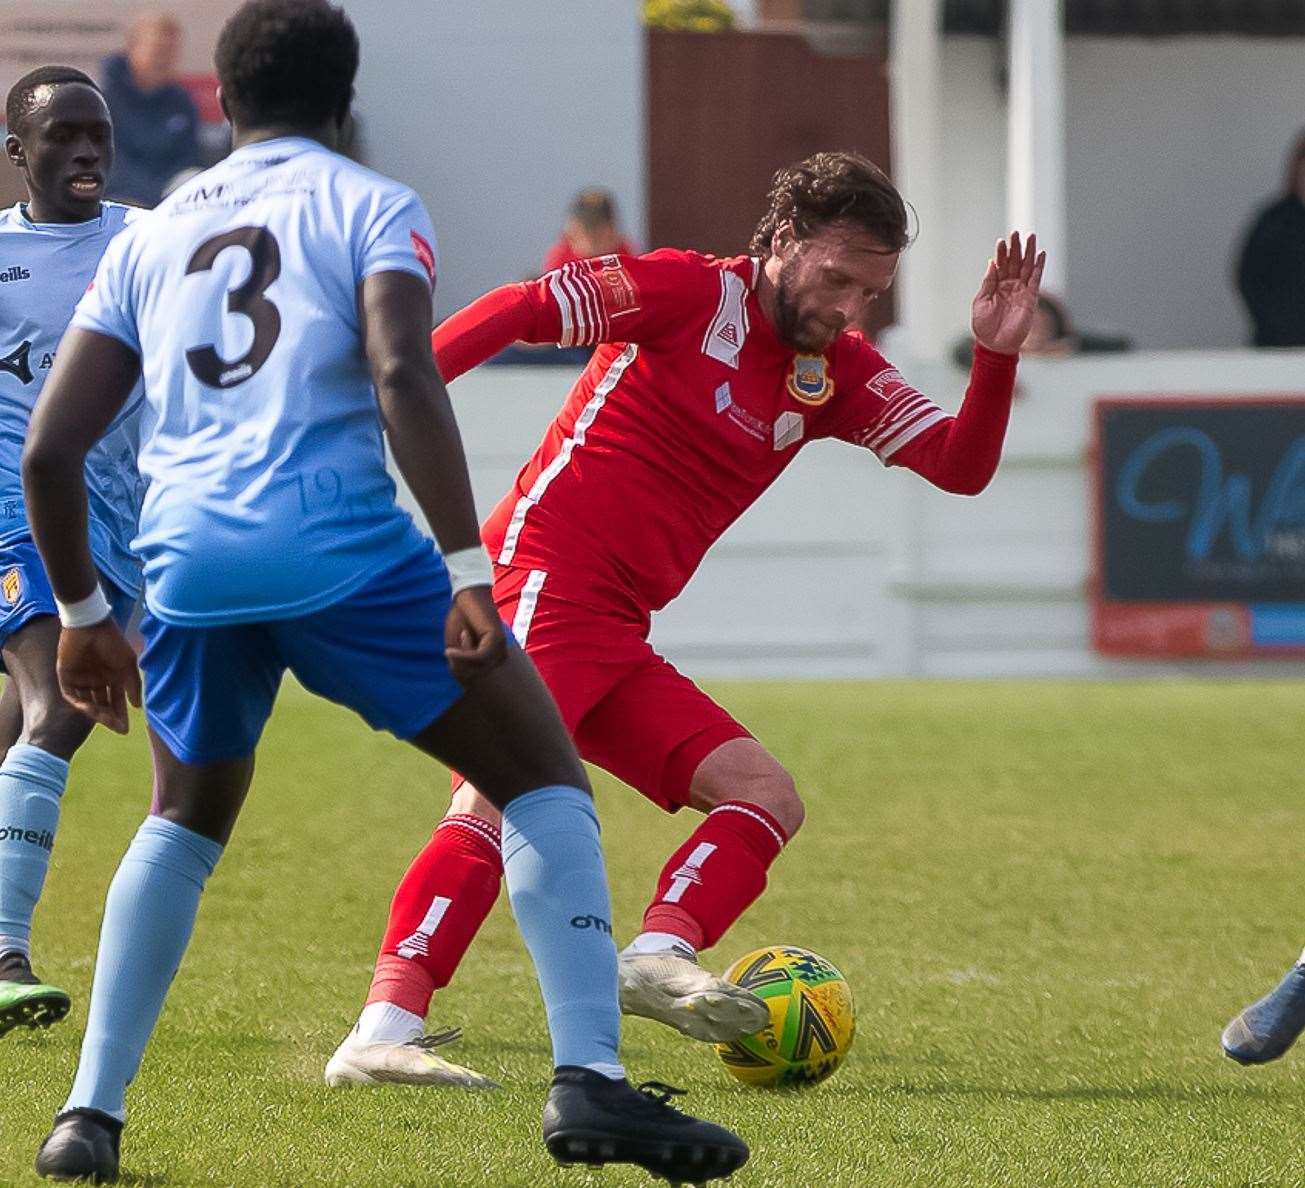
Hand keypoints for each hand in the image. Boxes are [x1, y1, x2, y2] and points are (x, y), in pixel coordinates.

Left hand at [56, 619, 140, 734]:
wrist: (91, 625)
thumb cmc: (113, 642)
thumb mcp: (128, 664)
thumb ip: (132, 684)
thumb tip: (137, 706)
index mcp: (112, 677)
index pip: (116, 701)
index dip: (120, 715)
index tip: (125, 729)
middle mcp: (96, 680)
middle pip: (102, 705)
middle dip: (109, 717)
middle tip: (116, 727)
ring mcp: (81, 678)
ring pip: (87, 702)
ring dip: (96, 712)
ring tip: (104, 718)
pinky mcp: (66, 675)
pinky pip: (71, 694)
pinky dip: (79, 703)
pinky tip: (89, 708)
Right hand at [444, 586, 508, 685]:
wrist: (467, 595)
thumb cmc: (460, 620)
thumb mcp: (455, 647)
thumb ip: (460, 665)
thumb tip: (467, 683)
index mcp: (491, 660)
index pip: (470, 680)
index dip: (456, 670)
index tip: (452, 652)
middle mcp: (499, 657)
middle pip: (473, 677)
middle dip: (458, 664)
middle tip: (456, 643)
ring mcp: (500, 649)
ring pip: (476, 669)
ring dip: (461, 656)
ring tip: (462, 635)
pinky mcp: (497, 640)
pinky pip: (479, 657)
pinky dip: (464, 653)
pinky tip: (457, 642)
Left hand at [971, 232, 1046, 354]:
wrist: (995, 345)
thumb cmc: (984, 326)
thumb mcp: (981, 302)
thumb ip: (988, 283)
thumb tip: (991, 263)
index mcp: (996, 286)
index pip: (1000, 264)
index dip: (1001, 253)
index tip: (1001, 240)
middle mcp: (1010, 285)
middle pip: (1015, 262)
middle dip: (1016, 247)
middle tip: (1017, 233)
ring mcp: (1021, 291)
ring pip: (1027, 267)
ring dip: (1029, 252)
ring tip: (1031, 237)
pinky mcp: (1030, 298)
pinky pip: (1036, 280)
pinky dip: (1039, 267)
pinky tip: (1040, 255)